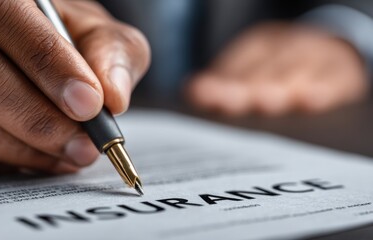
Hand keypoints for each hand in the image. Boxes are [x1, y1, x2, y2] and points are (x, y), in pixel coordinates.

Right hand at [0, 0, 149, 176]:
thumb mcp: (88, 30)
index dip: (48, 64)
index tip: (88, 105)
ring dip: (18, 146)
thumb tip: (113, 97)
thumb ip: (110, 51)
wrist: (20, 47)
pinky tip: (36, 159)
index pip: (2, 16)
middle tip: (82, 145)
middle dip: (35, 116)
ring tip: (67, 156)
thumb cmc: (54, 37)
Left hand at [186, 22, 367, 116]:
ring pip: (295, 69)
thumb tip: (192, 92)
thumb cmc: (281, 70)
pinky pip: (334, 79)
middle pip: (262, 69)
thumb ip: (225, 85)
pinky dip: (323, 89)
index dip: (218, 82)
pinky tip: (310, 100)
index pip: (235, 64)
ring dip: (279, 85)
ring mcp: (313, 56)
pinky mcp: (341, 71)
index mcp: (259, 45)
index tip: (200, 94)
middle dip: (245, 86)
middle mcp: (284, 47)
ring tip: (266, 101)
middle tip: (231, 100)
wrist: (332, 52)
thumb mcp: (255, 69)